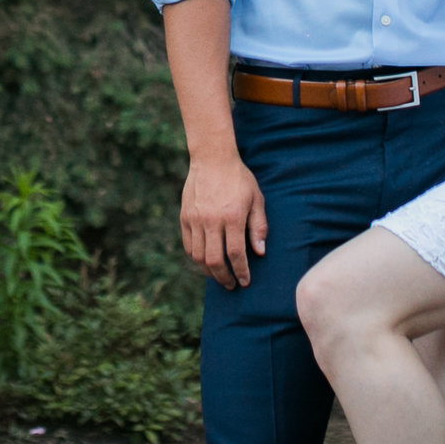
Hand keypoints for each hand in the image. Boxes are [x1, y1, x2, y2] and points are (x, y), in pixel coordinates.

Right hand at [180, 149, 266, 289]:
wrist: (212, 158)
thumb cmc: (239, 179)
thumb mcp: (256, 199)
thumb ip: (258, 226)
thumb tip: (259, 252)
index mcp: (232, 217)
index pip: (236, 254)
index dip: (241, 271)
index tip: (245, 281)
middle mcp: (211, 220)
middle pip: (214, 260)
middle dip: (224, 277)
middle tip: (231, 285)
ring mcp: (195, 219)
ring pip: (198, 256)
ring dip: (209, 271)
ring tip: (218, 276)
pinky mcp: (185, 217)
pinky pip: (188, 245)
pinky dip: (196, 258)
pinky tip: (205, 261)